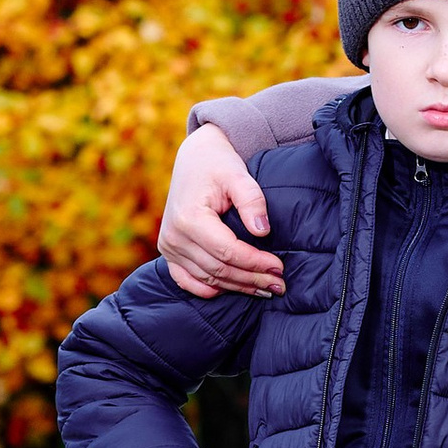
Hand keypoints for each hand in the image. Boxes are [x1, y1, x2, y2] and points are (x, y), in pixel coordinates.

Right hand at [159, 124, 284, 302]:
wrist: (195, 157)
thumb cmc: (219, 163)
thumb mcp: (238, 174)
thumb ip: (252, 200)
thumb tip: (262, 231)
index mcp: (189, 217)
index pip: (228, 252)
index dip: (255, 263)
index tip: (279, 267)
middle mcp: (174, 235)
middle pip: (218, 269)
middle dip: (251, 279)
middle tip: (279, 284)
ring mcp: (168, 246)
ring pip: (207, 278)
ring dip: (237, 286)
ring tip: (265, 288)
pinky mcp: (168, 251)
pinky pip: (186, 280)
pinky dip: (209, 289)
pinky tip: (232, 289)